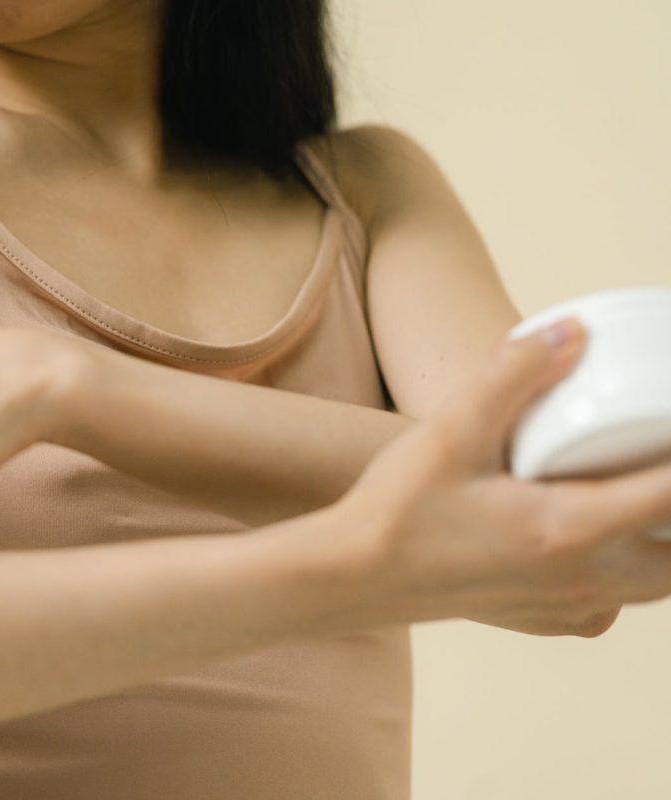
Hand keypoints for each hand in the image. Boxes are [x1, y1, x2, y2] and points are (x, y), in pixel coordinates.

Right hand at [341, 316, 670, 637]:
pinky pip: (607, 609)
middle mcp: (582, 578)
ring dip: (659, 546)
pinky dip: (620, 580)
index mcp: (571, 529)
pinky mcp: (539, 620)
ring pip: (654, 587)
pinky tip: (589, 549)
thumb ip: (512, 376)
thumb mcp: (451, 431)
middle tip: (653, 461)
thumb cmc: (397, 513)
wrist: (350, 577)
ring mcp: (563, 606)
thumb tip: (575, 335)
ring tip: (635, 499)